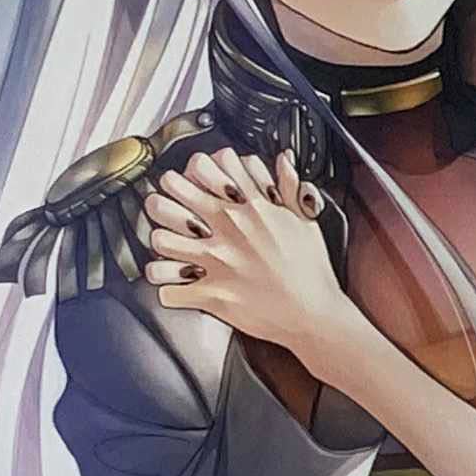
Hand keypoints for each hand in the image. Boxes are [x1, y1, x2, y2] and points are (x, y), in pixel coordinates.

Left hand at [144, 150, 354, 364]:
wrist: (314, 314)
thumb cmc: (311, 270)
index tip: (195, 173)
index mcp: (252, 209)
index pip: (209, 167)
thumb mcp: (306, 219)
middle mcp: (229, 230)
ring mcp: (216, 262)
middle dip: (166, 193)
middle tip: (167, 201)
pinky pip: (168, 289)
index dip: (197, 166)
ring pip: (161, 239)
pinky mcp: (209, 294)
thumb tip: (283, 161)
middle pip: (174, 193)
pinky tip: (173, 283)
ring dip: (161, 240)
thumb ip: (290, 186)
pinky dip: (167, 288)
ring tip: (167, 243)